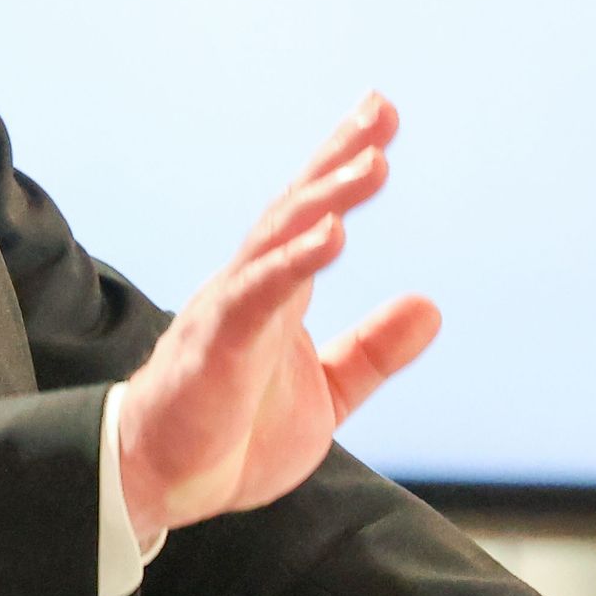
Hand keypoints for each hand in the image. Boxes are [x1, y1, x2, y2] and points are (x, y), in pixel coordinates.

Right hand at [115, 95, 439, 541]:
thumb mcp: (327, 393)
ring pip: (279, 239)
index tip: (382, 117)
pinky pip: (259, 294)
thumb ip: (374, 349)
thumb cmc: (232, 434)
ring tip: (371, 162)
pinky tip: (331, 236)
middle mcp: (251, 286)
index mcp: (276, 294)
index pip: (313, 215)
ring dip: (327, 198)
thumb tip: (432, 305)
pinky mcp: (218, 345)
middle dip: (338, 157)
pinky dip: (295, 262)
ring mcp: (231, 310)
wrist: (163, 483)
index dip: (344, 165)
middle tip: (383, 111)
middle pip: (297, 208)